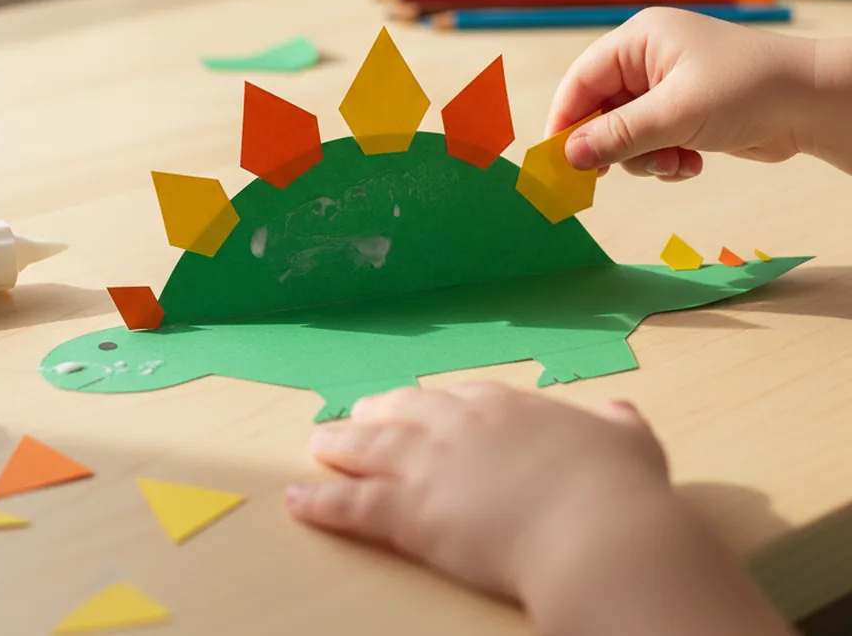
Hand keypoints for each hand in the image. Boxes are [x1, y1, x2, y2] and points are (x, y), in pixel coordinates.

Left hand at [286, 383, 668, 599]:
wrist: (596, 531)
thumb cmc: (620, 491)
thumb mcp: (631, 446)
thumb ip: (619, 428)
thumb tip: (620, 414)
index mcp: (509, 407)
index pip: (460, 397)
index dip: (436, 404)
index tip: (422, 406)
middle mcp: (459, 425)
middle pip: (404, 411)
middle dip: (377, 414)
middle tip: (356, 417)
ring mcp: (429, 465)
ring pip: (369, 449)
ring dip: (339, 445)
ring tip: (317, 444)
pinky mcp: (410, 511)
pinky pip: (353, 505)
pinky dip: (321, 502)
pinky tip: (297, 501)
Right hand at [547, 8, 816, 180]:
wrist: (817, 105)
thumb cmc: (751, 89)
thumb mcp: (675, 114)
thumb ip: (618, 135)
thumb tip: (569, 156)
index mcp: (641, 40)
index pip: (581, 79)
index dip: (565, 119)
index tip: (556, 158)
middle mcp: (650, 59)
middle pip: (601, 110)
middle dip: (614, 144)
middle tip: (610, 174)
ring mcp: (668, 87)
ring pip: (626, 133)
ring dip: (645, 157)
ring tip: (675, 163)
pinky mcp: (685, 113)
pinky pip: (652, 142)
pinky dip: (665, 159)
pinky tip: (692, 163)